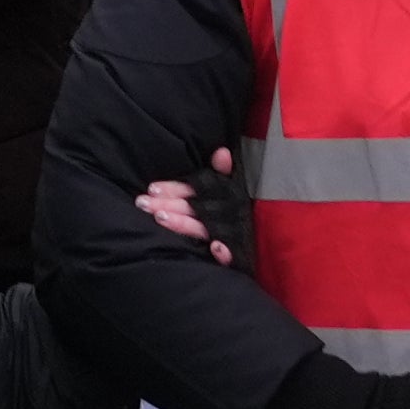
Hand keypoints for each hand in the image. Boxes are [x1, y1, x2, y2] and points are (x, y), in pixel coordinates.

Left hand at [134, 145, 242, 261]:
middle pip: (194, 208)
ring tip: (160, 219)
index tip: (151, 188)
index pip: (197, 188)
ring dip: (184, 224)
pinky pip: (234, 256)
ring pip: (204, 229)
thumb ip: (223, 173)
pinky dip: (225, 253)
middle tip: (142, 203)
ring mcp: (233, 235)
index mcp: (225, 195)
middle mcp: (228, 213)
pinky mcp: (241, 256)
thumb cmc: (239, 214)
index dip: (174, 188)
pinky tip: (214, 248)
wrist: (267, 239)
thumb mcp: (233, 191)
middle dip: (168, 206)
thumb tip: (222, 152)